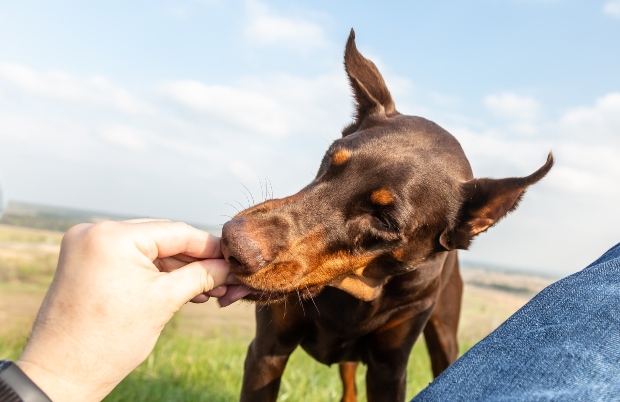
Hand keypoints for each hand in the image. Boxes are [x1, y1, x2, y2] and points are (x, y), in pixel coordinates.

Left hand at [16, 219, 228, 401]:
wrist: (61, 374)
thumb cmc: (110, 340)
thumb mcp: (165, 302)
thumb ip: (202, 276)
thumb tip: (229, 267)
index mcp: (113, 236)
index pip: (176, 232)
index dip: (209, 247)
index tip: (233, 260)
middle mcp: (96, 231)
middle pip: (162, 238)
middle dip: (195, 260)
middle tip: (224, 278)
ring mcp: (87, 245)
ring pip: (147, 250)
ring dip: (178, 269)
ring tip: (208, 290)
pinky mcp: (85, 261)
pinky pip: (130, 260)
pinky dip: (155, 274)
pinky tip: (183, 289)